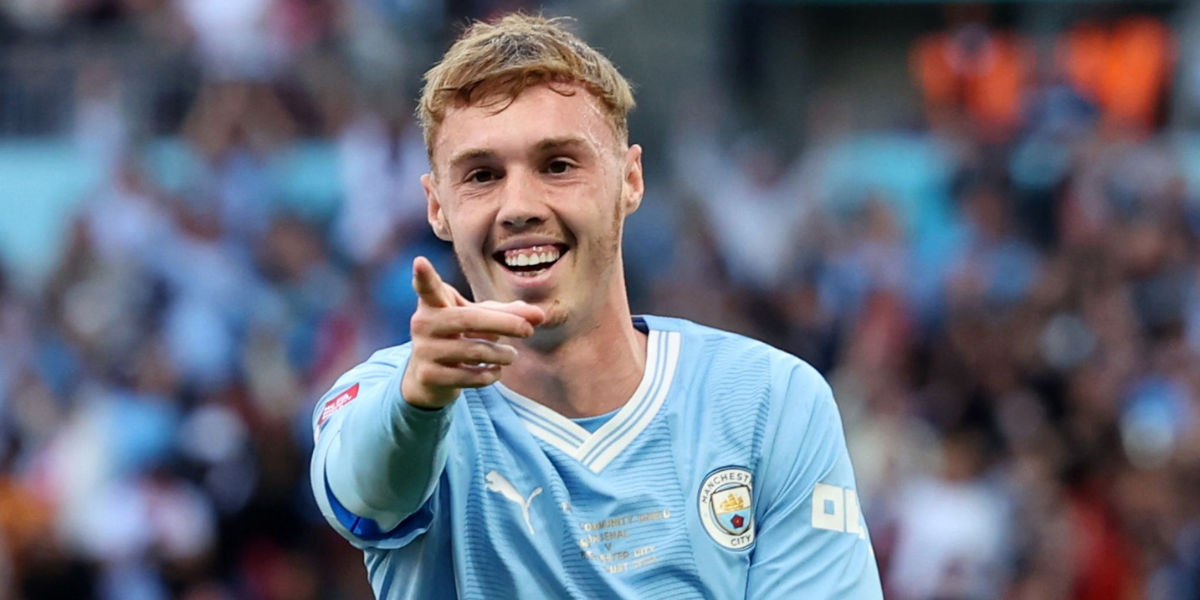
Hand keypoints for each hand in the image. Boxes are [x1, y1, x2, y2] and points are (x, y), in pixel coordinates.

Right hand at [400, 256, 544, 408]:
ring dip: (502, 354)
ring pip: (474, 351)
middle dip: (504, 324)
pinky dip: (490, 374)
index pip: (427, 287)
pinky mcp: (429, 376)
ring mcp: (424, 350)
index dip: (423, 276)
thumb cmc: (459, 337)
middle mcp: (423, 323)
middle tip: (529, 330)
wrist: (429, 376)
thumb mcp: (479, 319)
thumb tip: (540, 315)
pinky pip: (469, 376)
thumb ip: (508, 314)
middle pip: (469, 320)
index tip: (419, 262)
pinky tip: (496, 371)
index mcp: (434, 303)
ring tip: (512, 355)